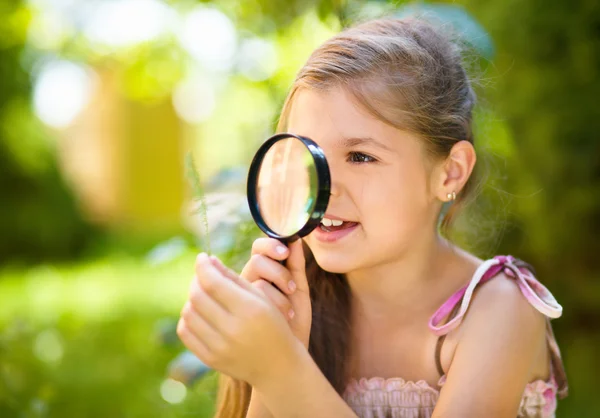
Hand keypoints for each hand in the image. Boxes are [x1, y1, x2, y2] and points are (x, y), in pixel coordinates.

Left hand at [177, 253, 301, 387]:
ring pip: (188, 313)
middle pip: (197, 296)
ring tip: (202, 294)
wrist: (278, 366)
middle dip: (196, 280)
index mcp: (249, 310)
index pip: (213, 282)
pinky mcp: (210, 359)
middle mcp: (233, 329)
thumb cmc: (273, 324)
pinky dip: (188, 318)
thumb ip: (234, 278)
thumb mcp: (262, 298)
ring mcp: (220, 347)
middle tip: (202, 275)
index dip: (203, 266)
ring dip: (192, 299)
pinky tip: (199, 313)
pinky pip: (186, 332)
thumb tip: (209, 260)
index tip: (202, 257)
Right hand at [240, 237, 311, 348]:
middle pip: (256, 260)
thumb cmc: (294, 319)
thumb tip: (297, 239)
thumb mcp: (299, 290)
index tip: (285, 252)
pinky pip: (252, 298)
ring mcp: (243, 297)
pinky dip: (274, 306)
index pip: (260, 247)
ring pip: (253, 280)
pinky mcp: (240, 311)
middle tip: (292, 287)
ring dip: (276, 293)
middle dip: (277, 271)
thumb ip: (296, 265)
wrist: (288, 351)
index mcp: (263, 271)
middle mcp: (249, 280)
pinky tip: (284, 318)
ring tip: (289, 309)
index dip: (270, 245)